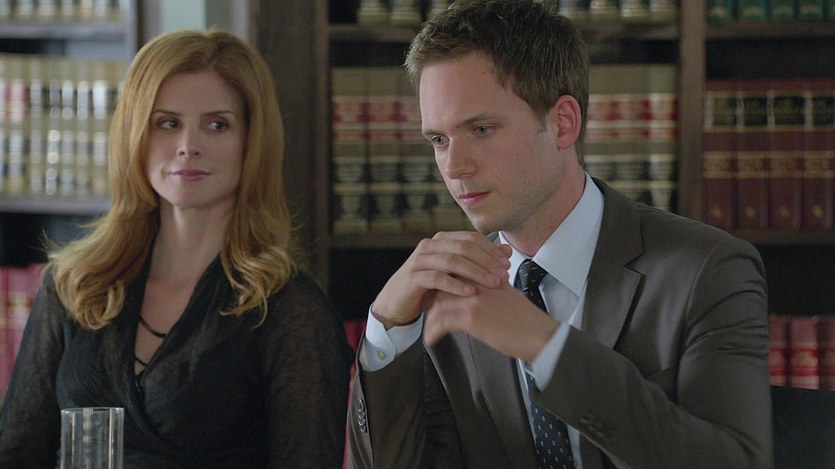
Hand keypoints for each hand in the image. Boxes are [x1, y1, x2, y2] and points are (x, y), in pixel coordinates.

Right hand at [371, 231, 511, 329]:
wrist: (398, 302)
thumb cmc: (429, 287)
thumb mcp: (457, 273)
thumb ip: (480, 261)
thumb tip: (507, 250)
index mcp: (442, 240)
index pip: (471, 238)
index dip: (492, 250)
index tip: (507, 264)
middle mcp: (430, 245)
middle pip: (464, 246)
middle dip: (487, 261)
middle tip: (503, 275)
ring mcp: (420, 260)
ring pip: (452, 260)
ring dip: (475, 272)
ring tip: (491, 283)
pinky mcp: (413, 277)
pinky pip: (437, 278)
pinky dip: (456, 284)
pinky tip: (470, 292)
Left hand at [423, 282, 558, 361]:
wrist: (538, 334)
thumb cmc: (525, 318)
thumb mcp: (507, 291)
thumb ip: (491, 282)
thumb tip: (480, 280)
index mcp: (486, 275)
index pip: (455, 270)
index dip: (442, 281)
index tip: (435, 292)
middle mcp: (478, 283)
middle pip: (444, 283)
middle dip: (433, 297)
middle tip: (427, 308)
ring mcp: (473, 298)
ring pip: (439, 301)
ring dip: (431, 315)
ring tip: (428, 325)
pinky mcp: (471, 317)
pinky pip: (442, 321)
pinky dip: (433, 331)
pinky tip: (431, 339)